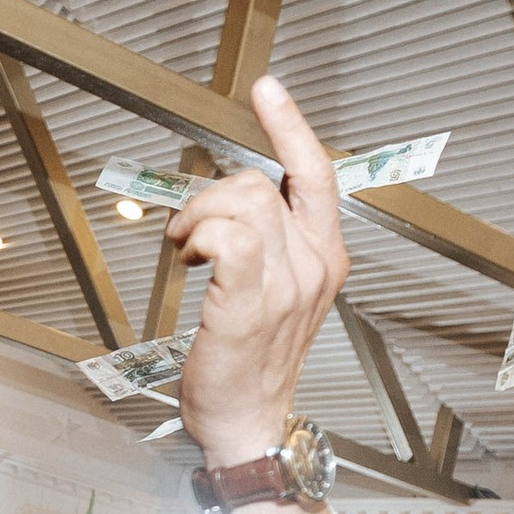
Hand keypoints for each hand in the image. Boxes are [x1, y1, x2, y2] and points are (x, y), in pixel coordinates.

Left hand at [162, 73, 348, 468]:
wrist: (249, 423)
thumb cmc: (253, 361)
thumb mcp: (279, 291)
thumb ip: (272, 241)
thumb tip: (238, 197)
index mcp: (325, 255)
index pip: (317, 173)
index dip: (290, 126)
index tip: (267, 90)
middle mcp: (314, 265)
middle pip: (261, 184)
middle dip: (212, 196)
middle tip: (190, 232)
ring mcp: (287, 287)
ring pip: (241, 204)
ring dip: (198, 218)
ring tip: (188, 249)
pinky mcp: (249, 306)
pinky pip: (229, 239)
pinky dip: (200, 237)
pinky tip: (190, 259)